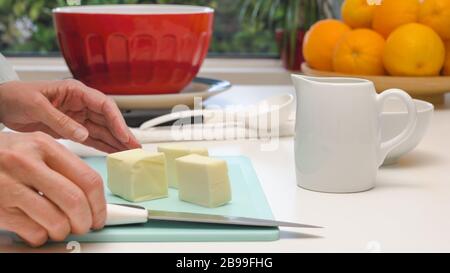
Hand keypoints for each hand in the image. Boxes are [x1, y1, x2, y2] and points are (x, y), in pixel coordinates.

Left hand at [0, 79, 140, 152]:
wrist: (1, 104)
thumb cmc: (16, 96)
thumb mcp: (37, 106)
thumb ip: (61, 120)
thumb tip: (83, 134)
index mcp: (75, 91)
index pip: (104, 105)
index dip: (117, 120)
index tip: (124, 135)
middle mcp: (80, 103)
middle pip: (108, 119)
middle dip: (122, 133)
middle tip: (134, 148)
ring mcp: (77, 117)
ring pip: (102, 130)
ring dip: (115, 142)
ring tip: (128, 154)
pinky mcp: (71, 128)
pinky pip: (91, 138)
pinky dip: (103, 146)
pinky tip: (113, 152)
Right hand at [0, 132, 105, 246]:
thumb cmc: (5, 156)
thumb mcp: (35, 148)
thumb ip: (63, 166)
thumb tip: (93, 197)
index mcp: (43, 146)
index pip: (87, 179)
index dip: (99, 204)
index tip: (100, 215)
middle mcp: (26, 163)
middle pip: (75, 202)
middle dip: (85, 221)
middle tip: (84, 226)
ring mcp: (8, 186)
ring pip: (56, 221)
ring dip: (64, 231)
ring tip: (60, 227)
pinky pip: (34, 232)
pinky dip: (42, 237)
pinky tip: (37, 228)